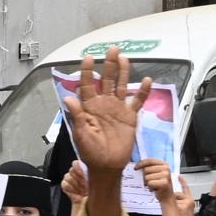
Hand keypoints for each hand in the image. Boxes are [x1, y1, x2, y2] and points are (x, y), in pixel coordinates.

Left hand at [58, 49, 148, 181]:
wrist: (107, 166)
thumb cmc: (90, 152)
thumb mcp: (81, 134)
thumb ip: (77, 115)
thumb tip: (69, 98)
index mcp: (89, 107)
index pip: (88, 84)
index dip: (88, 71)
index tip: (89, 58)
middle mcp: (104, 104)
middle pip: (107, 79)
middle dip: (108, 64)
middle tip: (111, 49)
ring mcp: (118, 109)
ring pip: (122, 85)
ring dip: (123, 72)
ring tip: (124, 58)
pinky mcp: (130, 116)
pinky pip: (138, 101)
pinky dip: (143, 91)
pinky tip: (147, 80)